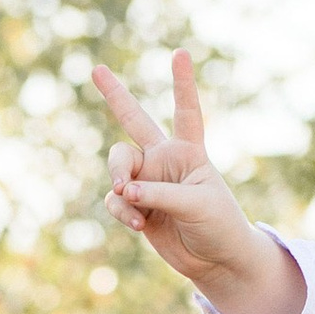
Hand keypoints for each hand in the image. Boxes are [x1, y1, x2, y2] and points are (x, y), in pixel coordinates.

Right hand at [90, 51, 305, 313]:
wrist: (215, 261)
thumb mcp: (195, 205)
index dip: (182, 83)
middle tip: (96, 69)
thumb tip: (121, 191)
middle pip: (134, 121)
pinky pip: (116, 200)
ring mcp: (147, 182)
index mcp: (190, 151)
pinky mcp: (136, 206)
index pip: (186, 111)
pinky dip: (121, 210)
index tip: (180, 53)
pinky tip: (137, 223)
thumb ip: (157, 194)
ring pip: (118, 167)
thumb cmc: (218, 225)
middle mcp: (165, 160)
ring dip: (118, 181)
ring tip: (127, 198)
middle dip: (116, 95)